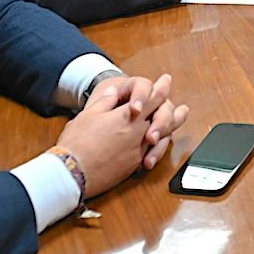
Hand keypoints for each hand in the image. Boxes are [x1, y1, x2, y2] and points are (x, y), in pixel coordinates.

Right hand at [57, 72, 189, 194]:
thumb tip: (115, 92)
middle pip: (163, 117)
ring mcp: (138, 150)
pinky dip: (160, 146)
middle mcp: (137, 132)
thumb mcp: (89, 114)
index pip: (151, 98)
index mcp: (127, 116)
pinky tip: (160, 143)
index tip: (166, 80)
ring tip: (179, 122)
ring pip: (163, 136)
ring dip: (172, 127)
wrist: (72, 173)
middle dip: (173, 109)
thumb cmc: (77, 142)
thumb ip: (106, 101)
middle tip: (182, 106)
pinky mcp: (133, 165)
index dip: (161, 88)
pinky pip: (153, 152)